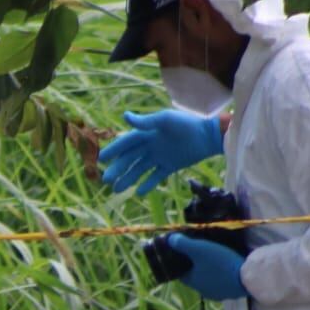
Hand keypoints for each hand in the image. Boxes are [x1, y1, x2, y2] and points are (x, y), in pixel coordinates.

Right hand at [96, 109, 222, 195]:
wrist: (209, 134)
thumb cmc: (186, 123)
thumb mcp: (165, 120)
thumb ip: (145, 122)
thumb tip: (124, 117)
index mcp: (147, 132)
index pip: (125, 143)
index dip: (113, 150)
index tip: (101, 160)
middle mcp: (150, 145)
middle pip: (130, 159)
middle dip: (118, 169)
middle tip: (105, 180)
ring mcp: (159, 156)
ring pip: (139, 170)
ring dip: (128, 179)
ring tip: (117, 190)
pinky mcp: (170, 166)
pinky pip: (155, 176)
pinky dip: (147, 184)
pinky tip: (138, 192)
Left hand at [167, 233, 248, 300]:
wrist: (248, 277)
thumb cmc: (220, 264)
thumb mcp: (200, 249)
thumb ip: (183, 244)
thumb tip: (169, 239)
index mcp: (193, 282)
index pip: (180, 272)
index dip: (180, 260)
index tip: (184, 249)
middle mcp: (203, 291)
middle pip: (195, 275)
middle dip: (196, 264)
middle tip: (200, 250)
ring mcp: (218, 293)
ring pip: (209, 278)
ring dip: (210, 269)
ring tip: (214, 255)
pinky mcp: (232, 292)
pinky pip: (222, 280)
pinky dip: (222, 273)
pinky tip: (226, 264)